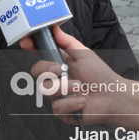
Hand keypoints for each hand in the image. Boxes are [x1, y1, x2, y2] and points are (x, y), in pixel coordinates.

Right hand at [23, 25, 138, 129]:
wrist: (112, 96)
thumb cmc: (100, 75)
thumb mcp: (83, 53)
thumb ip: (66, 41)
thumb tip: (54, 28)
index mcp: (58, 64)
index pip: (39, 55)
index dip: (30, 48)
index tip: (26, 43)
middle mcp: (56, 80)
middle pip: (36, 73)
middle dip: (47, 70)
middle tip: (61, 70)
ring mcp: (58, 96)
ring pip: (46, 91)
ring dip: (65, 88)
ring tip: (80, 87)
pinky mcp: (62, 112)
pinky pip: (57, 107)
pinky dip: (72, 102)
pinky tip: (82, 100)